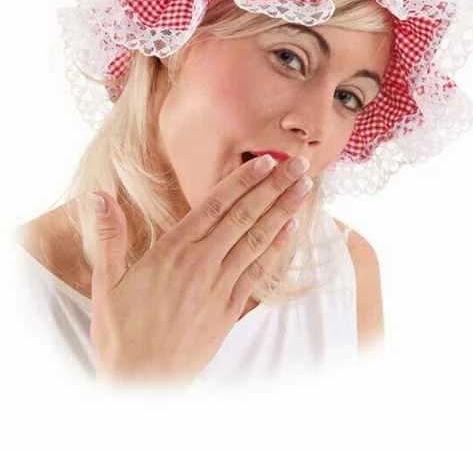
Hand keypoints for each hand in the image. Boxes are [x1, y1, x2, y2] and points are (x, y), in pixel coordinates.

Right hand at [89, 154, 311, 383]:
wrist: (141, 381)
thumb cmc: (122, 332)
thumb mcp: (105, 282)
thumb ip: (109, 236)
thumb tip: (98, 196)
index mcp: (173, 251)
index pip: (215, 206)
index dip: (243, 181)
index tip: (267, 161)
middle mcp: (202, 263)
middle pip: (244, 217)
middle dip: (274, 188)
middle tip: (300, 165)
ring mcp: (220, 287)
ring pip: (257, 241)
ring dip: (283, 212)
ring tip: (304, 189)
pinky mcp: (230, 309)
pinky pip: (260, 274)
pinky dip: (277, 250)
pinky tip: (291, 231)